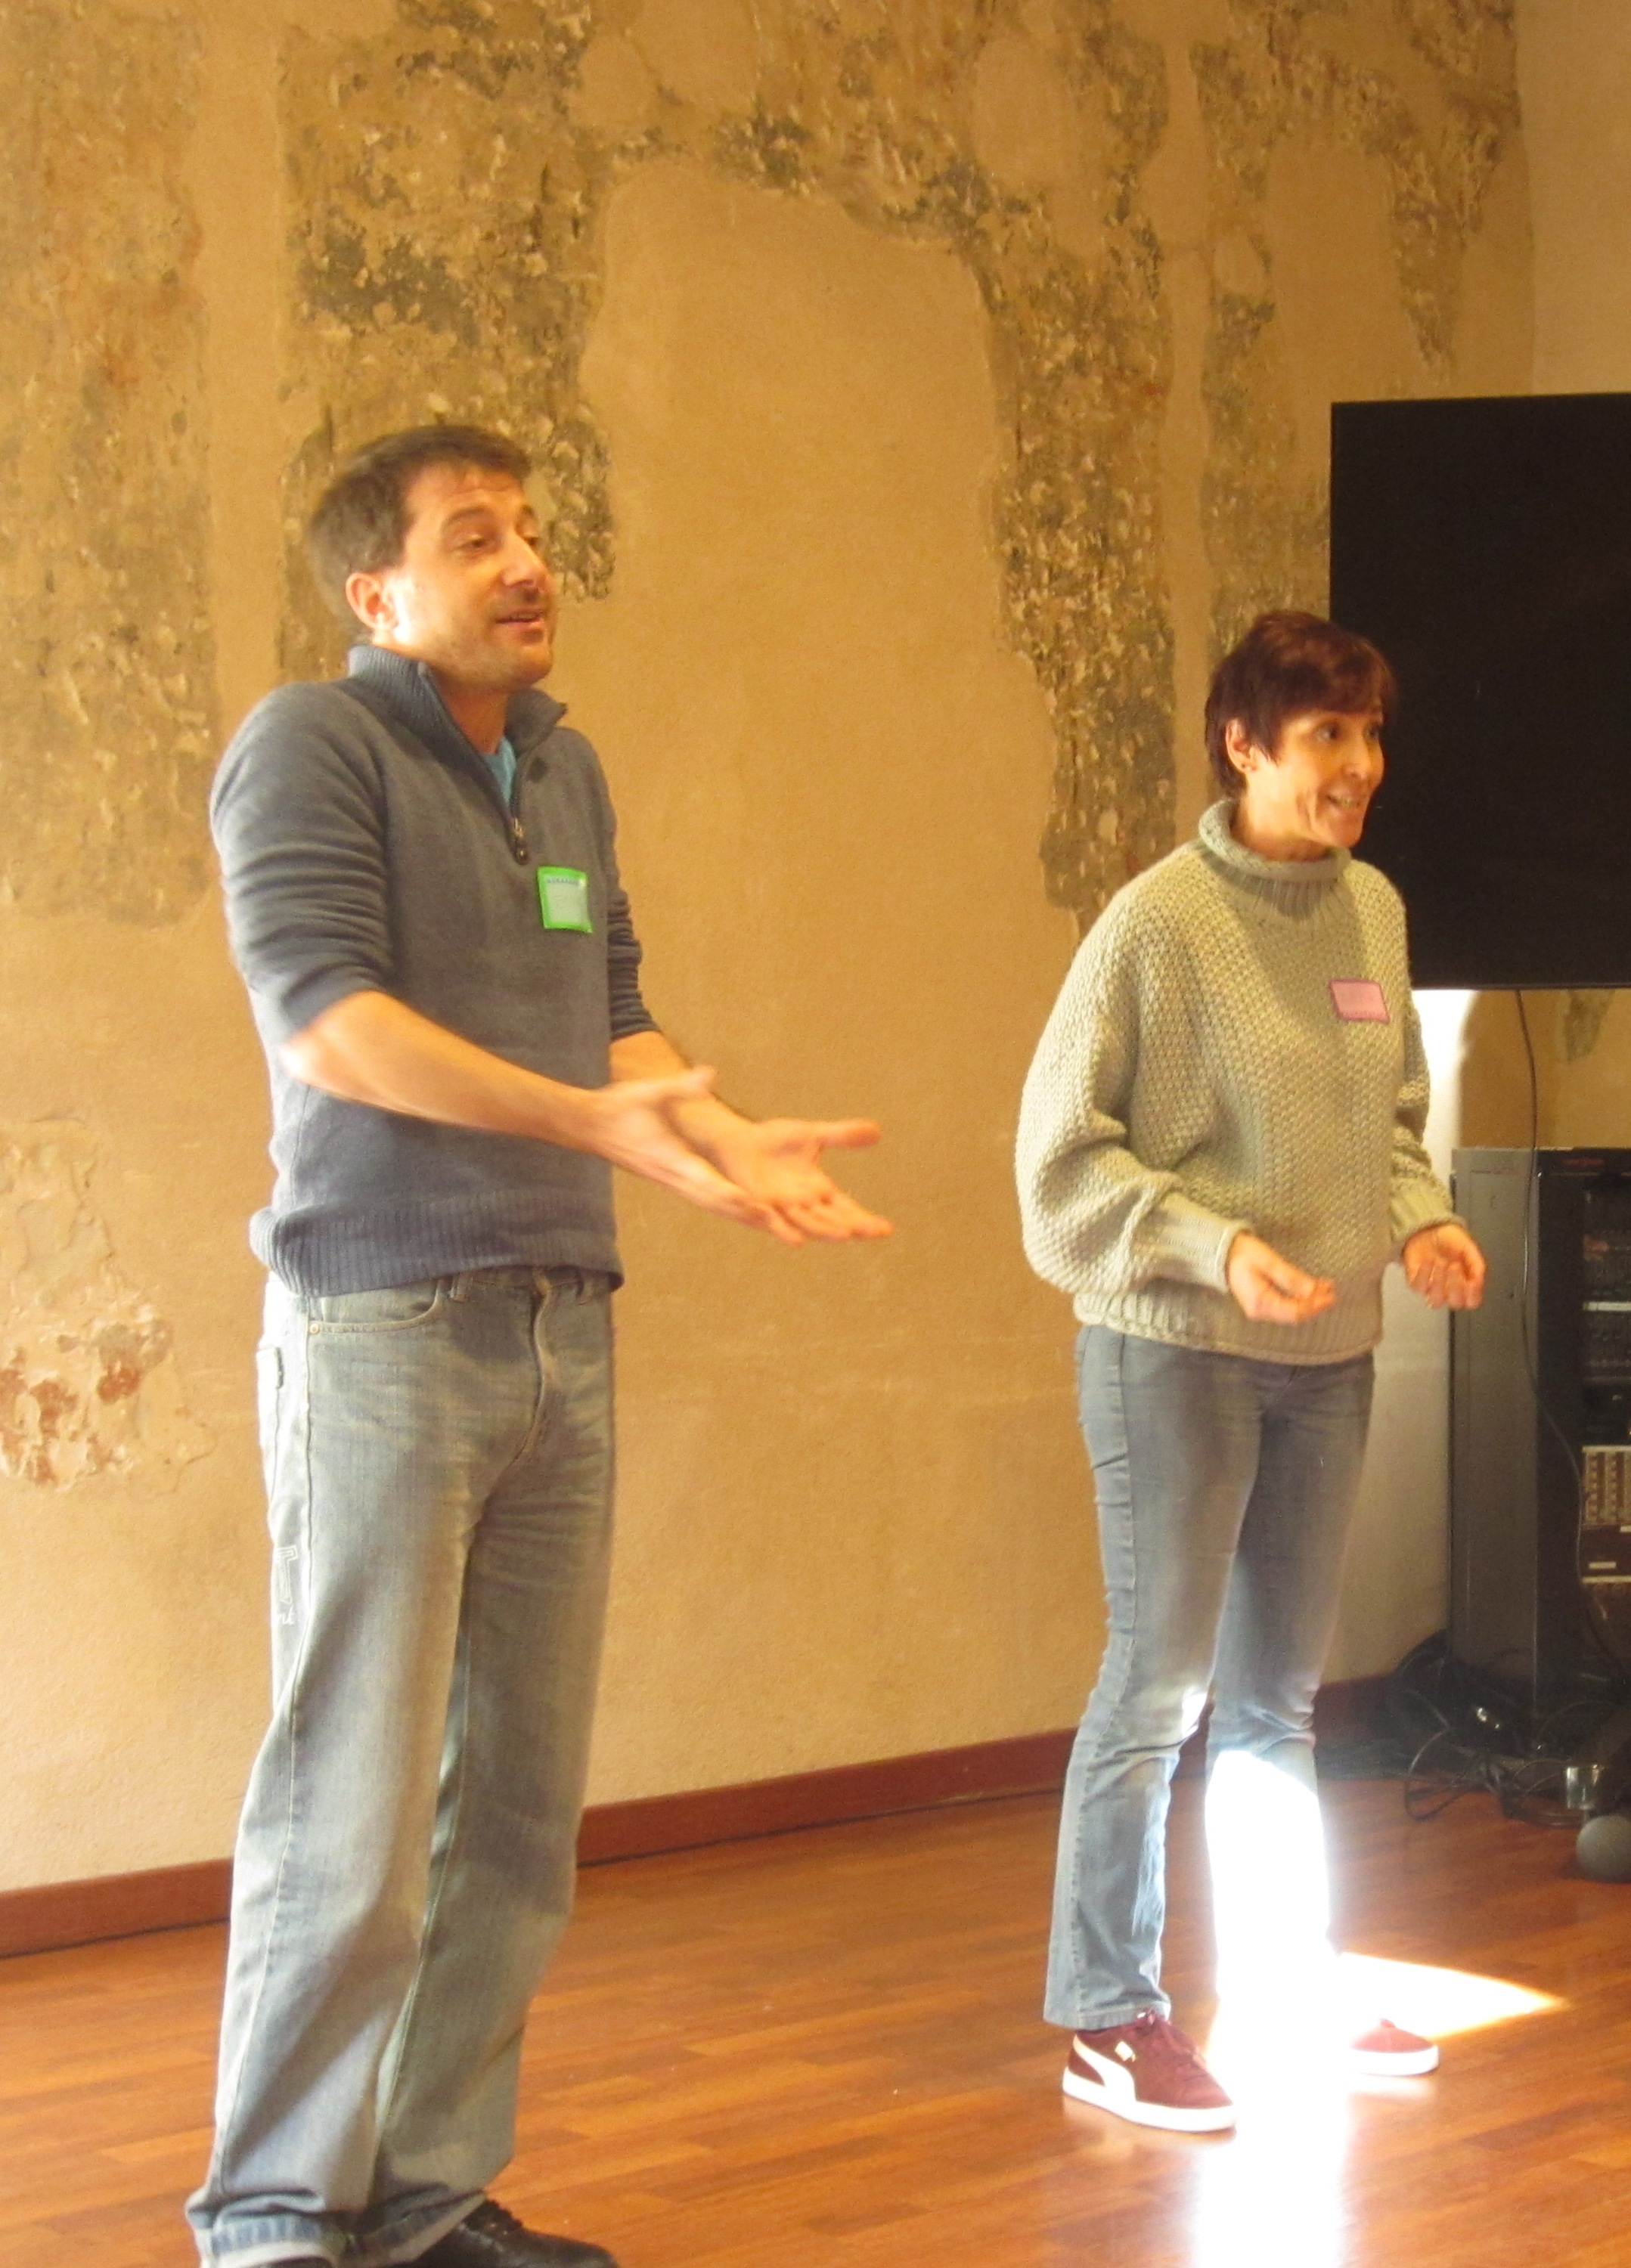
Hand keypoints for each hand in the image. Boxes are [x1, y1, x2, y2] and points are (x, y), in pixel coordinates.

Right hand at [581, 1068, 782, 1232]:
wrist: (590, 1126)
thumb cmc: (619, 1107)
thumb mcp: (650, 1092)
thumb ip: (681, 1086)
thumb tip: (710, 1074)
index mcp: (673, 1159)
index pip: (709, 1184)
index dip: (735, 1197)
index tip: (759, 1207)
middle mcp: (674, 1176)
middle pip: (715, 1203)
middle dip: (745, 1214)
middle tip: (777, 1226)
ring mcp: (671, 1181)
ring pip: (709, 1204)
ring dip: (737, 1215)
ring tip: (768, 1225)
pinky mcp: (669, 1179)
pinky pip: (701, 1198)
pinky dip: (722, 1206)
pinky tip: (739, 1210)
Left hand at [710, 1117, 893, 1246]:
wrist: (741, 1142)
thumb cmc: (777, 1141)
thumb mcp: (814, 1135)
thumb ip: (842, 1136)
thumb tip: (878, 1131)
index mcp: (820, 1191)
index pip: (848, 1210)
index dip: (866, 1220)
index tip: (887, 1230)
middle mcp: (805, 1204)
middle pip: (833, 1221)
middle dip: (852, 1226)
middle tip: (872, 1232)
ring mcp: (783, 1207)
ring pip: (808, 1223)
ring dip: (825, 1230)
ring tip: (846, 1235)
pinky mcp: (761, 1204)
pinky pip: (775, 1221)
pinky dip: (786, 1231)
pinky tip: (798, 1241)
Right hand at [1225, 1232, 1337, 1324]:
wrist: (1223, 1253)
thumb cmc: (1244, 1253)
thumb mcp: (1269, 1262)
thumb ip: (1291, 1277)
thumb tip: (1313, 1290)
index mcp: (1260, 1303)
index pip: (1294, 1311)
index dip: (1315, 1305)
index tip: (1331, 1295)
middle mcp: (1260, 1312)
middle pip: (1294, 1315)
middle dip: (1315, 1304)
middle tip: (1332, 1291)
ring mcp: (1260, 1310)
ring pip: (1291, 1313)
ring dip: (1309, 1302)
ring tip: (1325, 1289)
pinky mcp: (1263, 1305)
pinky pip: (1285, 1308)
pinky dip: (1300, 1301)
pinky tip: (1310, 1291)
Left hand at [1403, 1222, 1485, 1309]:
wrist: (1429, 1229)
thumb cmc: (1451, 1241)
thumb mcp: (1468, 1248)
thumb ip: (1476, 1264)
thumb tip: (1478, 1281)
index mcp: (1466, 1284)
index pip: (1472, 1301)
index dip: (1473, 1295)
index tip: (1472, 1282)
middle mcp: (1449, 1290)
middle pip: (1455, 1303)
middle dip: (1456, 1286)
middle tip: (1454, 1266)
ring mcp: (1432, 1289)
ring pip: (1437, 1300)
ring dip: (1440, 1282)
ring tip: (1441, 1262)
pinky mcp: (1415, 1283)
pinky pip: (1420, 1288)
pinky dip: (1425, 1274)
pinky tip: (1429, 1260)